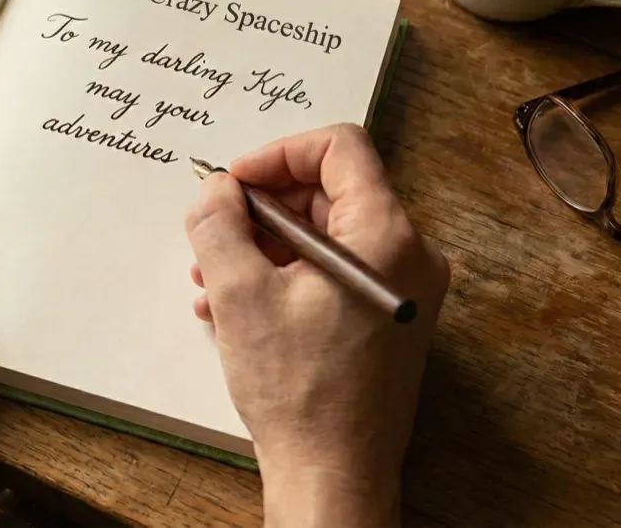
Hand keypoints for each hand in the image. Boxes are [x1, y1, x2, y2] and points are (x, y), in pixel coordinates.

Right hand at [184, 124, 448, 527]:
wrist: (333, 474)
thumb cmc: (300, 391)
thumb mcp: (239, 292)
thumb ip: (218, 222)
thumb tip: (215, 189)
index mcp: (386, 236)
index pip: (338, 147)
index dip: (276, 154)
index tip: (233, 182)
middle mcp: (408, 256)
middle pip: (328, 192)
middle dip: (261, 207)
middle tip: (213, 232)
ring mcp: (402, 291)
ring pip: (324, 236)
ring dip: (263, 245)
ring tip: (212, 278)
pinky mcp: (388, 320)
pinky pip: (332, 273)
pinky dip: (283, 276)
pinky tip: (234, 307)